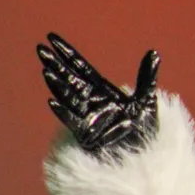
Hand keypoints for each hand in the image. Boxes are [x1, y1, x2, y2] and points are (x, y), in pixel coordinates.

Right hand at [37, 33, 159, 153]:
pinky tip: (52, 102)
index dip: (67, 53)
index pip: (80, 67)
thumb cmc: (142, 127)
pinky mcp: (87, 133)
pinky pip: (73, 121)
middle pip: (69, 78)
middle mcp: (90, 101)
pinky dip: (63, 112)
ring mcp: (86, 116)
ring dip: (57, 85)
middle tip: (40, 49)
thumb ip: (147, 77)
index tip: (52, 38)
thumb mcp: (146, 99)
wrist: (142, 155)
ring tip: (46, 71)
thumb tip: (154, 52)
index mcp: (101, 90)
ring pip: (68, 97)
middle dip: (55, 64)